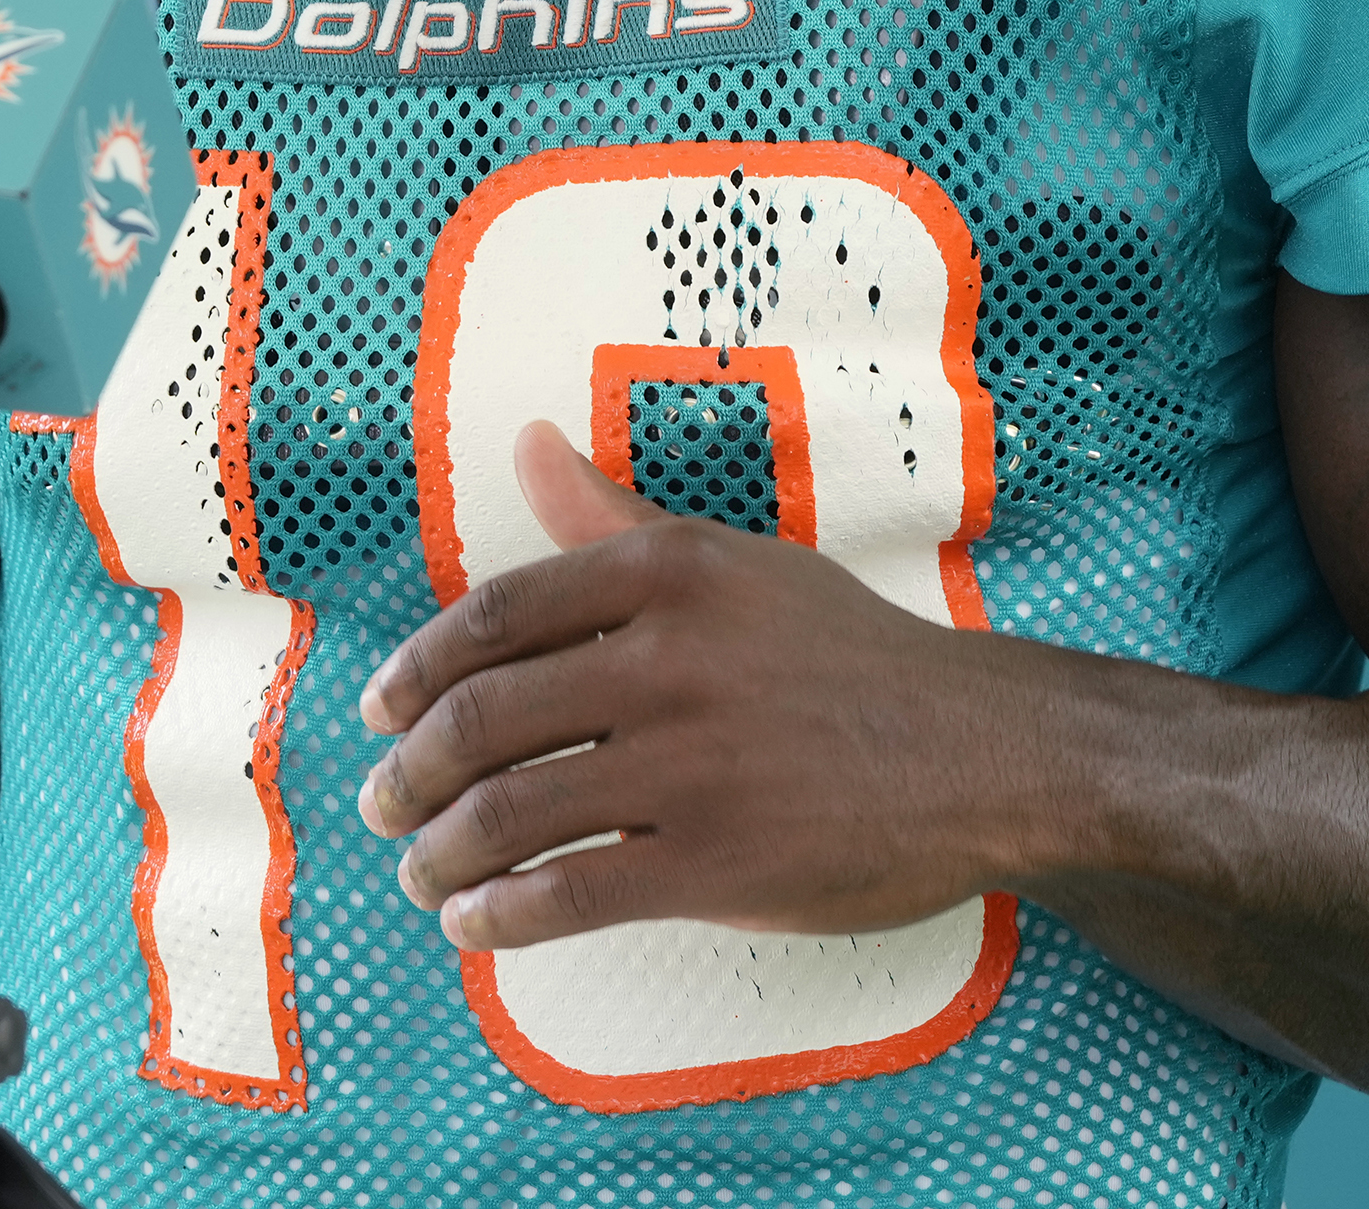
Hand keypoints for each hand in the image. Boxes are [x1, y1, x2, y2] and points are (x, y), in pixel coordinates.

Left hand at [354, 420, 1048, 951]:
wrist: (986, 754)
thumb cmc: (851, 658)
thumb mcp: (737, 564)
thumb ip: (618, 519)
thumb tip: (529, 444)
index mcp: (668, 571)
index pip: (494, 617)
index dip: (415, 673)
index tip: (382, 714)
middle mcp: (670, 656)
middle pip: (484, 718)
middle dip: (409, 774)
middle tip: (385, 806)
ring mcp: (694, 761)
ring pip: (510, 812)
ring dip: (440, 854)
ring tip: (422, 875)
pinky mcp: (720, 860)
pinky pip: (569, 892)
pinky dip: (500, 915)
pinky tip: (476, 923)